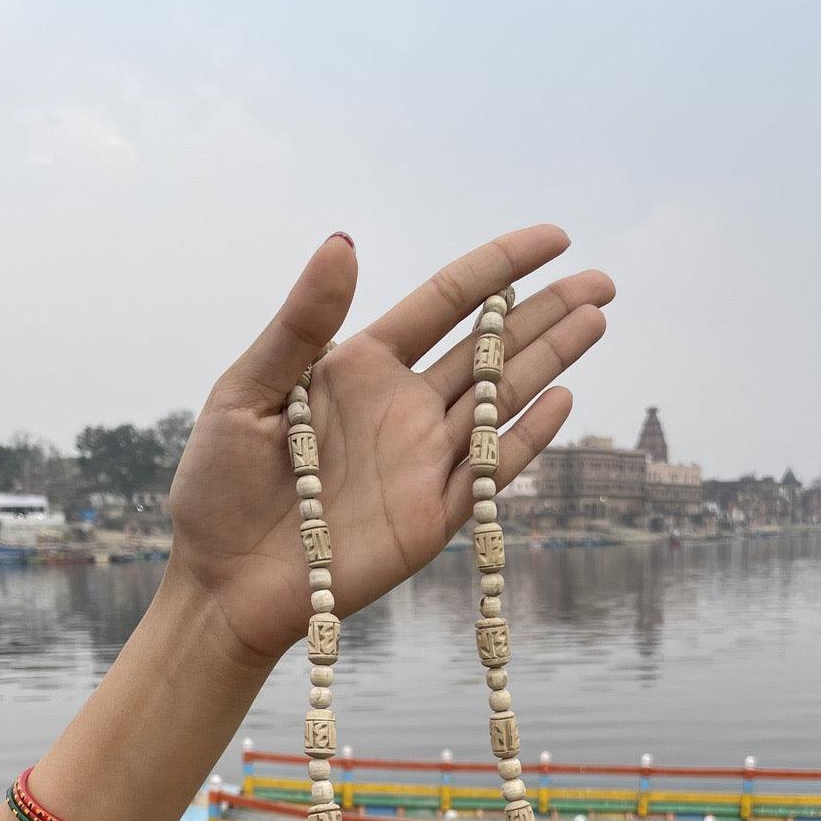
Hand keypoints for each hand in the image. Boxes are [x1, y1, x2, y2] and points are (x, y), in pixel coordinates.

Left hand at [166, 225, 613, 666]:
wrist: (221, 583)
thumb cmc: (218, 486)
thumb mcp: (245, 392)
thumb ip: (299, 324)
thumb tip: (344, 241)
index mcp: (359, 368)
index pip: (446, 303)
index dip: (500, 267)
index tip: (554, 237)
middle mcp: (403, 409)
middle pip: (490, 349)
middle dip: (547, 311)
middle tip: (602, 279)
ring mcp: (423, 463)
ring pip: (502, 401)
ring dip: (550, 361)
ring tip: (597, 318)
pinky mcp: (433, 518)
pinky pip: (490, 473)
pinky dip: (526, 438)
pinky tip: (562, 398)